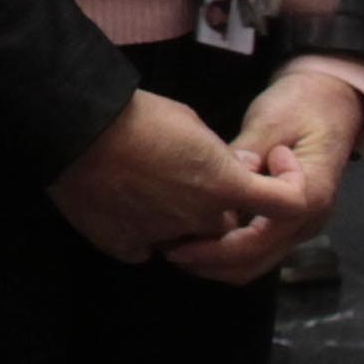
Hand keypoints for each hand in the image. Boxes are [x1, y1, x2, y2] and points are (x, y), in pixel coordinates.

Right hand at [49, 90, 310, 264]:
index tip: (268, 170)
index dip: (287, 186)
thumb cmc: (137, 116)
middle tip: (186, 173)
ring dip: (177, 220)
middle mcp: (200, 221)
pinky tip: (120, 201)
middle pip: (223, 223)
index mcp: (225, 187)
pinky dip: (139, 230)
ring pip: (184, 239)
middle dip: (214, 204)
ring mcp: (162, 239)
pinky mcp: (124, 247)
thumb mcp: (192, 123)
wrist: (75, 127)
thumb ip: (223, 156)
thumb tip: (241, 169)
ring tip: (146, 183)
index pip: (287, 204)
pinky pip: (144, 246)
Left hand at [162, 72, 363, 284]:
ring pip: (258, 263)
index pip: (266, 232)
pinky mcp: (288, 224)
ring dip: (218, 263)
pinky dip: (228, 253)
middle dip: (213, 259)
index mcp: (312, 195)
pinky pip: (258, 251)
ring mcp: (301, 227)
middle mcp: (310, 220)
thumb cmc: (301, 106)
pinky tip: (196, 240)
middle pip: (259, 258)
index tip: (196, 215)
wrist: (330, 103)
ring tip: (176, 248)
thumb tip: (219, 179)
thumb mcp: (271, 121)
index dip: (228, 234)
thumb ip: (247, 154)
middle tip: (170, 248)